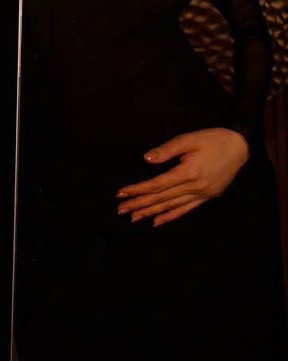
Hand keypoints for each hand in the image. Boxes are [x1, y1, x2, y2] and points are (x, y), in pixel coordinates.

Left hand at [116, 127, 249, 226]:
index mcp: (188, 172)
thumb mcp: (189, 139)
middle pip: (161, 198)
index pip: (157, 184)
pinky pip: (186, 209)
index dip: (138, 189)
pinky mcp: (207, 197)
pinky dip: (170, 216)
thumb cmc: (212, 140)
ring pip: (172, 206)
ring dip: (151, 212)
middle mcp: (195, 187)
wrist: (240, 147)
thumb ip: (167, 150)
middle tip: (120, 210)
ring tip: (134, 218)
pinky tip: (157, 222)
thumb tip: (147, 159)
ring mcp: (202, 194)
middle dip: (139, 204)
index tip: (121, 193)